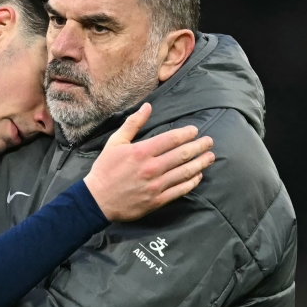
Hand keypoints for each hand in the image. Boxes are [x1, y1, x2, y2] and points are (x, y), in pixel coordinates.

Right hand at [84, 103, 214, 221]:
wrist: (97, 200)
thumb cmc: (105, 170)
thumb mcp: (115, 142)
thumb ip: (133, 124)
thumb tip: (148, 106)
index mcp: (141, 152)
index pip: (170, 139)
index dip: (186, 134)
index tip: (195, 130)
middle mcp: (151, 168)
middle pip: (182, 155)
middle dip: (199, 147)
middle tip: (209, 142)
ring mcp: (156, 185)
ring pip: (185, 172)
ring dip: (200, 163)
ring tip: (210, 157)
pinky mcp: (157, 200)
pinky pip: (179, 190)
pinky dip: (191, 182)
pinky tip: (198, 176)